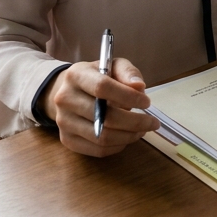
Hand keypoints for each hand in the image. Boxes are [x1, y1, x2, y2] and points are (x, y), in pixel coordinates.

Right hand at [38, 57, 159, 156]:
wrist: (68, 92)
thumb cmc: (96, 77)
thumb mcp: (112, 66)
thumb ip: (127, 72)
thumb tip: (139, 87)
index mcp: (75, 75)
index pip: (102, 88)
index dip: (128, 97)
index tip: (147, 102)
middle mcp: (65, 99)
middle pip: (105, 117)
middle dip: (135, 122)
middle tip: (153, 122)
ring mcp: (63, 122)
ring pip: (102, 137)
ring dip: (129, 136)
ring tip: (142, 130)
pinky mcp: (67, 140)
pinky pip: (98, 150)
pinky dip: (118, 146)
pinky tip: (127, 136)